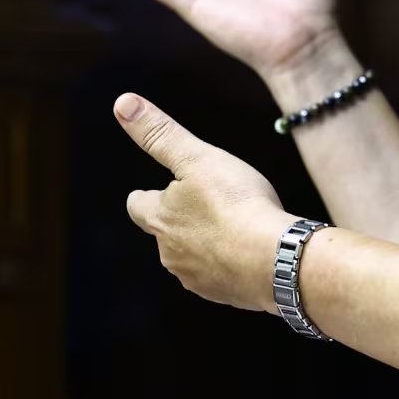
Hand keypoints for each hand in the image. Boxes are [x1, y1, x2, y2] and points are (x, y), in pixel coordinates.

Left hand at [115, 93, 298, 310]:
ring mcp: (197, 278)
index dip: (145, 196)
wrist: (275, 259)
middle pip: (165, 234)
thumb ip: (160, 134)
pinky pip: (222, 277)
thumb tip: (123, 102)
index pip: (138, 205)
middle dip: (179, 221)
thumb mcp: (197, 157)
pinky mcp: (225, 295)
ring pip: (192, 258)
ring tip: (231, 229)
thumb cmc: (236, 203)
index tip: (153, 190)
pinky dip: (230, 265)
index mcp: (160, 219)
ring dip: (206, 244)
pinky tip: (250, 253)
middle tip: (203, 205)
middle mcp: (171, 253)